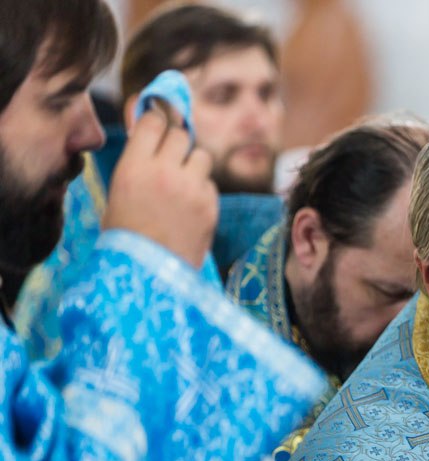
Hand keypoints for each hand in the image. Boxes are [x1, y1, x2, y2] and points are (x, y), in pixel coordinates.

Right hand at [102, 110, 216, 267]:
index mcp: (133, 167)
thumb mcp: (118, 192)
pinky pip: (210, 184)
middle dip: (176, 143)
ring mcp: (191, 189)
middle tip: (169, 158)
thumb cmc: (125, 235)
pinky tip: (189, 208)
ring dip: (193, 164)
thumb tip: (144, 117)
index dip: (156, 122)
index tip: (157, 126)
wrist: (148, 275)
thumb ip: (135, 158)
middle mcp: (164, 172)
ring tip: (181, 184)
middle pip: (180, 134)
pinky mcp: (211, 206)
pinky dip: (202, 190)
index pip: (152, 121)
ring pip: (202, 156)